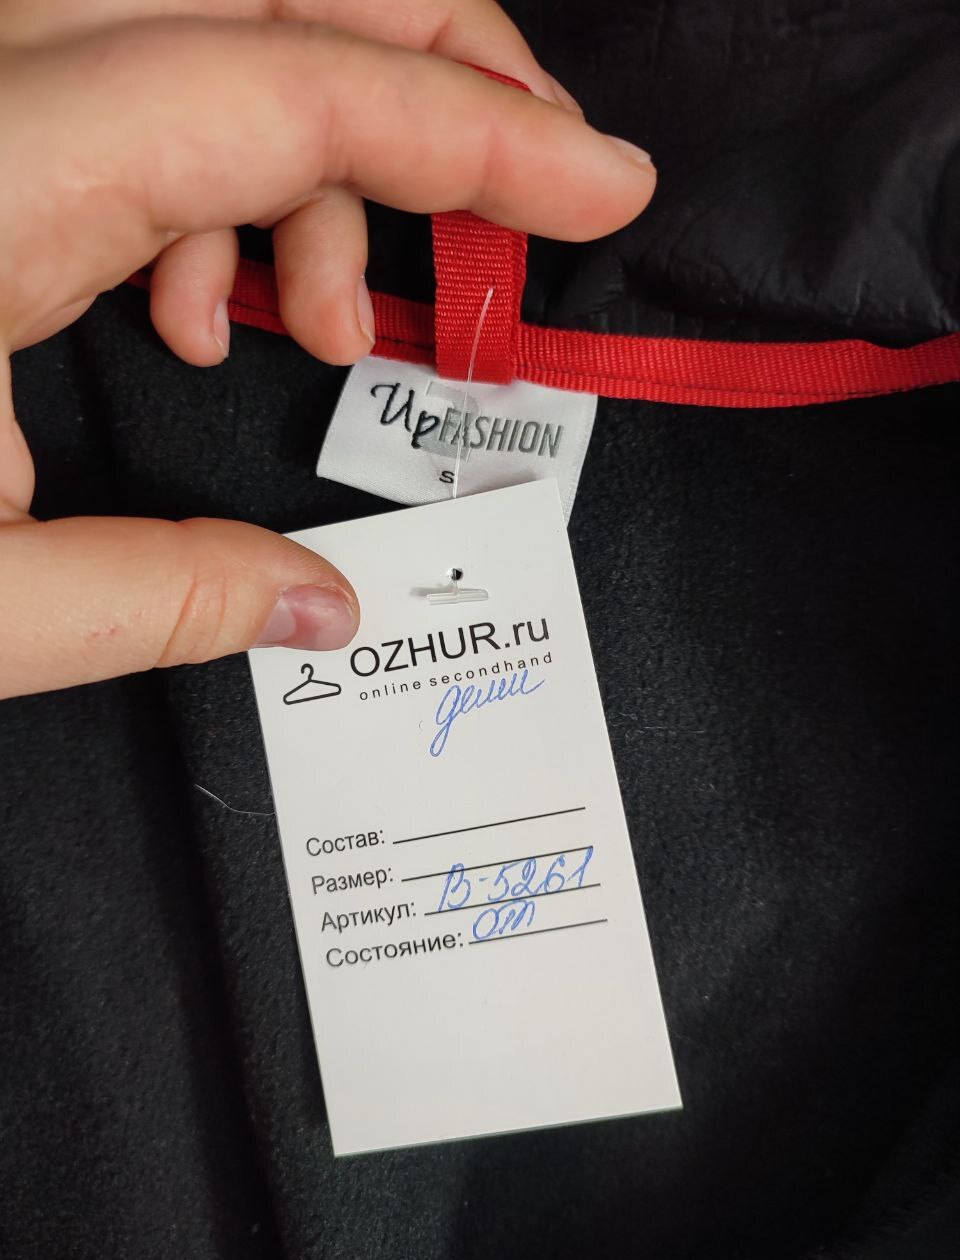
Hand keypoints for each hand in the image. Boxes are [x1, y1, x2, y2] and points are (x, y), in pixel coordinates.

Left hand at [0, 0, 655, 699]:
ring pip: (216, 41)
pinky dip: (220, 191)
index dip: (474, 134)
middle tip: (533, 180)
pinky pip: (146, 103)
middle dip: (433, 76)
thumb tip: (316, 605)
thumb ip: (170, 598)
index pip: (294, 90)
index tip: (598, 181)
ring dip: (320, 163)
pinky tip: (205, 314)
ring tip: (334, 330)